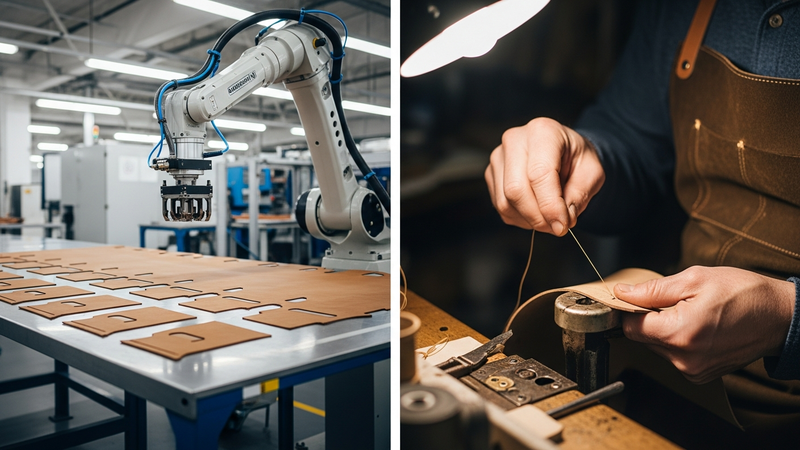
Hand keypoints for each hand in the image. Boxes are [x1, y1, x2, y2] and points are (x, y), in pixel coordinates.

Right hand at [484, 117, 604, 235]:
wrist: (565, 152)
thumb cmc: (577, 159)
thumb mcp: (593, 173)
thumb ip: (579, 196)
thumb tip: (560, 220)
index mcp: (542, 131)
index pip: (539, 174)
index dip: (550, 205)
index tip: (563, 225)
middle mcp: (515, 140)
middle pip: (516, 190)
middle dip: (538, 217)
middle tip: (558, 226)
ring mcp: (499, 157)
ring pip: (505, 202)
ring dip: (530, 220)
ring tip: (550, 216)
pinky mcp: (492, 174)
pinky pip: (501, 207)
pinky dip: (521, 218)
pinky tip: (537, 210)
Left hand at [616, 266, 795, 383]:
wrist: (779, 316)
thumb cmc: (743, 294)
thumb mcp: (694, 279)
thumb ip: (652, 290)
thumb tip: (622, 293)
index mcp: (679, 334)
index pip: (630, 328)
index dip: (629, 310)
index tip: (636, 299)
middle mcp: (684, 359)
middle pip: (643, 338)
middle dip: (650, 319)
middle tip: (674, 302)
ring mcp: (693, 370)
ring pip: (657, 347)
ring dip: (665, 330)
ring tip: (691, 314)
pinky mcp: (701, 375)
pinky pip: (674, 356)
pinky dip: (679, 341)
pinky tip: (698, 328)